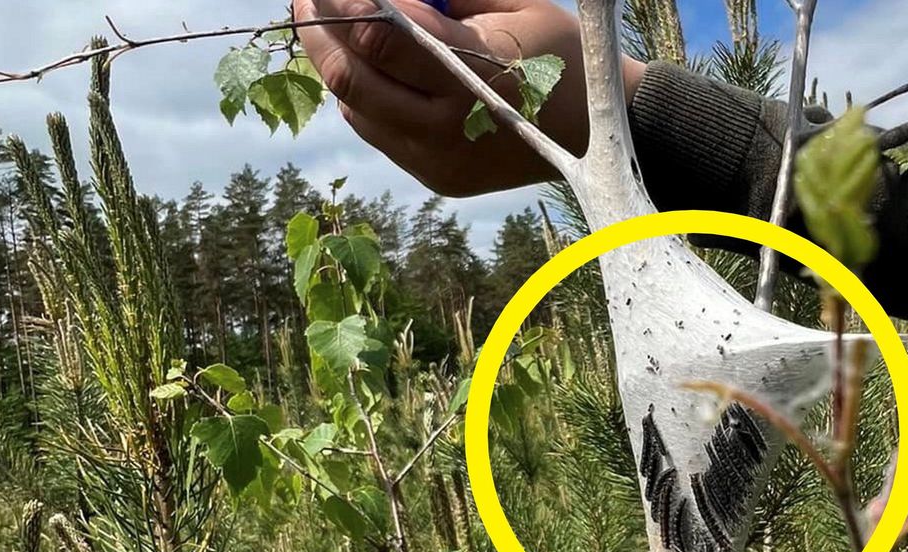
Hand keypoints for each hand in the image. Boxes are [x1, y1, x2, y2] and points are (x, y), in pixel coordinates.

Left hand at [294, 0, 647, 196]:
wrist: (600, 133)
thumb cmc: (558, 56)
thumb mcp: (512, 7)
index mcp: (478, 74)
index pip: (382, 35)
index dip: (344, 2)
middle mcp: (453, 125)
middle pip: (353, 78)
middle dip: (320, 34)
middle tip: (307, 1)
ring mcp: (441, 159)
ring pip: (358, 110)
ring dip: (336, 67)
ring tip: (329, 31)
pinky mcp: (438, 178)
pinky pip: (380, 134)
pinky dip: (363, 99)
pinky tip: (369, 71)